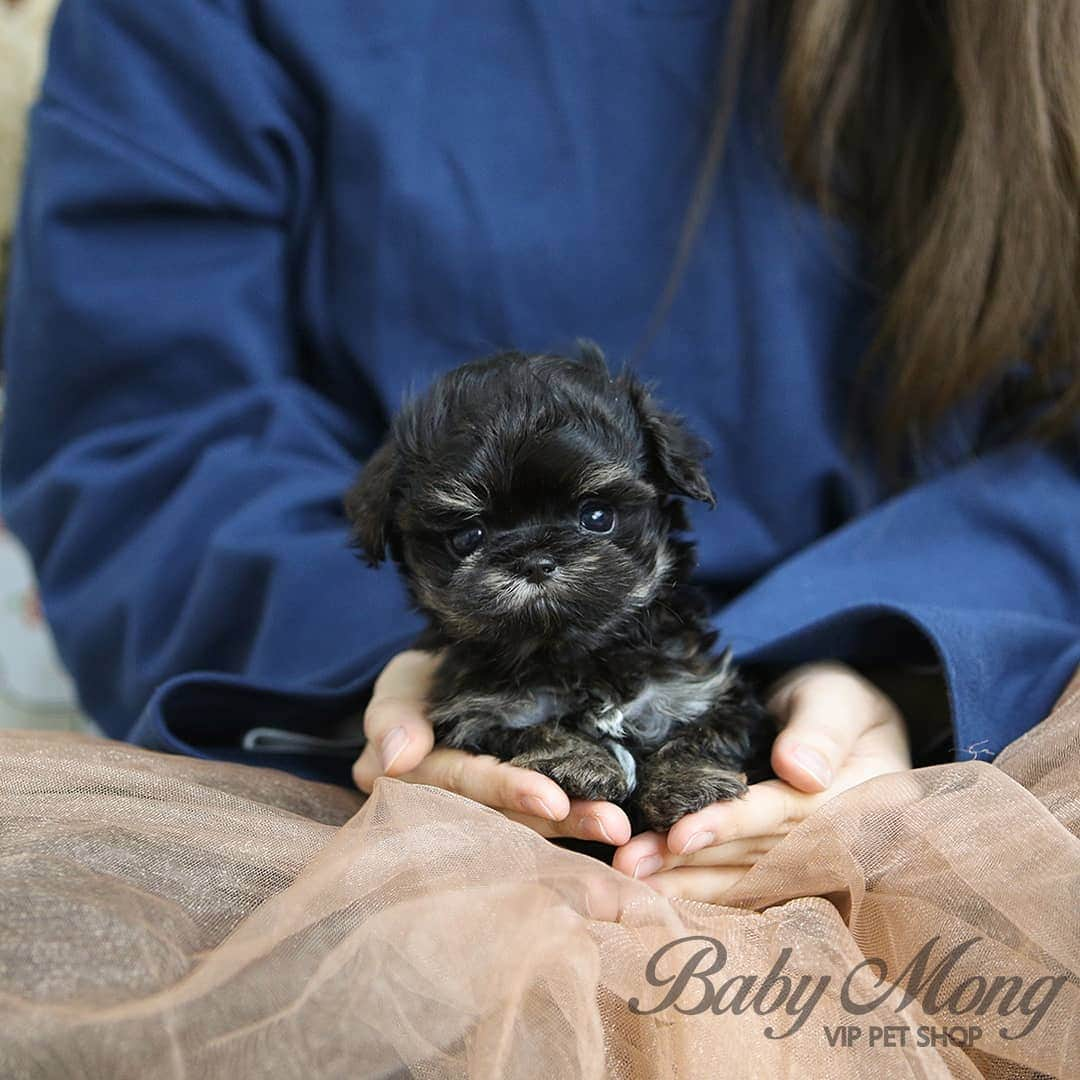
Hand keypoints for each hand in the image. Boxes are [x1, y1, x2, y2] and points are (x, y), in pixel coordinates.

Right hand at [352, 650, 632, 845]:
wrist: (448, 680)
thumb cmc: (419, 687)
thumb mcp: (397, 690)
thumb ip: (392, 718)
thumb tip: (396, 758)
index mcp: (421, 787)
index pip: (467, 785)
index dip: (508, 791)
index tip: (552, 800)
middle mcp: (453, 810)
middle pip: (508, 818)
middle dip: (562, 823)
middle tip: (613, 824)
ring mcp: (489, 813)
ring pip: (534, 824)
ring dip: (580, 827)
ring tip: (623, 827)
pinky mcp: (524, 803)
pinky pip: (552, 818)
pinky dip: (583, 824)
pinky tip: (627, 833)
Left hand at [611, 661, 912, 900]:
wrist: (841, 725)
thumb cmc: (837, 703)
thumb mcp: (837, 699)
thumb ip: (823, 730)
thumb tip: (800, 771)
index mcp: (857, 806)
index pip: (786, 816)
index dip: (732, 826)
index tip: (682, 835)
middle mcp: (832, 847)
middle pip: (753, 856)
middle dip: (688, 862)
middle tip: (629, 864)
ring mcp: (806, 866)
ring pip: (739, 878)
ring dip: (681, 881)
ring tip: (628, 879)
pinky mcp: (780, 872)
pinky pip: (737, 885)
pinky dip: (693, 889)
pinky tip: (651, 891)